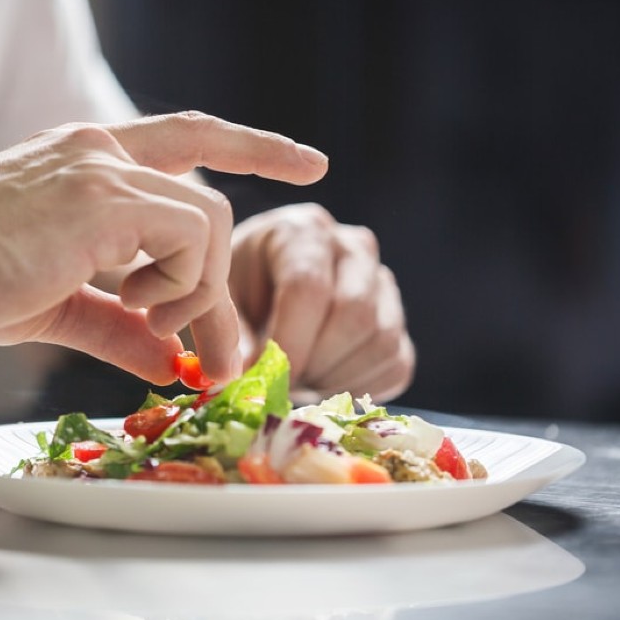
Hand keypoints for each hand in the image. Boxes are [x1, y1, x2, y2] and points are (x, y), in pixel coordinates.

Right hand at [0, 113, 326, 385]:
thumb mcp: (61, 305)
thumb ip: (123, 326)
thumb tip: (173, 363)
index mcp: (96, 161)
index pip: (193, 137)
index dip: (255, 145)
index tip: (310, 163)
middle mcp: (105, 150)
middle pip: (211, 201)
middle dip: (223, 283)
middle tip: (218, 352)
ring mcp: (104, 168)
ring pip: (209, 219)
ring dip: (197, 288)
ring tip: (148, 317)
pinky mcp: (99, 198)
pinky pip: (188, 236)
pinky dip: (183, 284)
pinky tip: (137, 303)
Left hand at [229, 203, 414, 401]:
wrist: (266, 288)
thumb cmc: (239, 292)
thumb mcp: (223, 304)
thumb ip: (230, 336)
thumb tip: (249, 378)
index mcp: (303, 231)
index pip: (308, 286)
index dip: (288, 343)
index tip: (265, 379)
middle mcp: (353, 247)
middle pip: (354, 314)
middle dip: (315, 363)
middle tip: (282, 384)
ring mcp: (382, 281)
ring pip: (381, 342)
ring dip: (337, 379)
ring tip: (298, 381)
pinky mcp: (396, 319)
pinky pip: (396, 364)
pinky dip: (359, 388)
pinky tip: (322, 383)